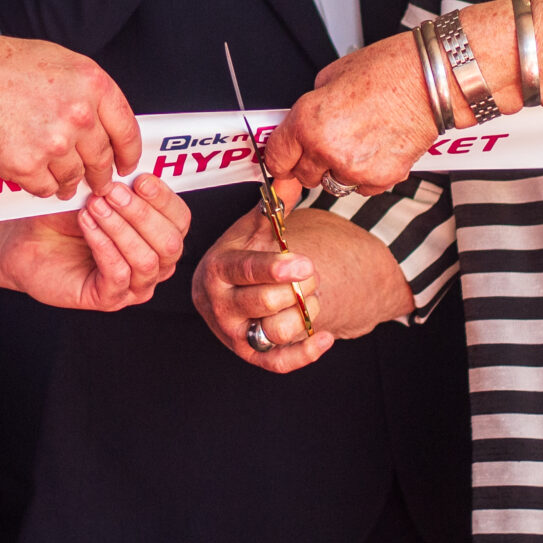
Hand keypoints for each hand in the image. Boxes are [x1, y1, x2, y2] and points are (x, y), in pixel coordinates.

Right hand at [0, 33, 139, 198]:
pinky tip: (27, 171)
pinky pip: (45, 189)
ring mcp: (54, 143)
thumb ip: (85, 93)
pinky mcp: (26, 166)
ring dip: (66, 182)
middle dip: (99, 174)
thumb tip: (105, 123)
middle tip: (94, 180)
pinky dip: (38, 185)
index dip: (129, 153)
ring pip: (73, 178)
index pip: (127, 129)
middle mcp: (79, 114)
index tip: (126, 164)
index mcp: (92, 83)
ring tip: (52, 174)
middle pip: (102, 159)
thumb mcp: (56, 62)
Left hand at [0, 175, 189, 309]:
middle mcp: (155, 264)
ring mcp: (134, 286)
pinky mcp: (109, 299)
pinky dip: (103, 245)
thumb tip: (136, 168)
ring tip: (94, 206)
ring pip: (146, 260)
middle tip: (111, 191)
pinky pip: (118, 274)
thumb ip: (123, 184)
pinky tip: (87, 224)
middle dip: (141, 213)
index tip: (140, 178)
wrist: (27, 240)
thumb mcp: (98, 192)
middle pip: (170, 243)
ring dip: (120, 228)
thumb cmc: (65, 216)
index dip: (164, 199)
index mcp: (160, 236)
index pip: (180, 220)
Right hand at [192, 206, 413, 372]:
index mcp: (217, 269)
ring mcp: (233, 333)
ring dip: (305, 313)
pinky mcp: (249, 355)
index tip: (304, 262)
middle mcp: (219, 305)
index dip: (275, 268)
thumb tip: (289, 179)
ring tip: (311, 297)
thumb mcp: (251, 230)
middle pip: (264, 302)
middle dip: (298, 287)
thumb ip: (273, 207)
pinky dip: (305, 352)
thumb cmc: (240, 255)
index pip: (245, 271)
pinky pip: (279, 363)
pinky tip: (325, 336)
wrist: (225, 290)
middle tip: (311, 273)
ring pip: (275, 331)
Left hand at [264, 32, 443, 197]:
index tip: (283, 161)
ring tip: (359, 141)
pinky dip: (367, 174)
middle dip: (311, 163)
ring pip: (334, 184)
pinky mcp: (381, 178)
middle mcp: (327, 149)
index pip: (277, 158)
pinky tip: (378, 148)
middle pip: (304, 176)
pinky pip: (363, 187)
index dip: (279, 160)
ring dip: (340, 170)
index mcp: (308, 121)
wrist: (430, 79)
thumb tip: (303, 128)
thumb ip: (311, 109)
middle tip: (328, 144)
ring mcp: (354, 168)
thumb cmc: (388, 70)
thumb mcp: (331, 77)